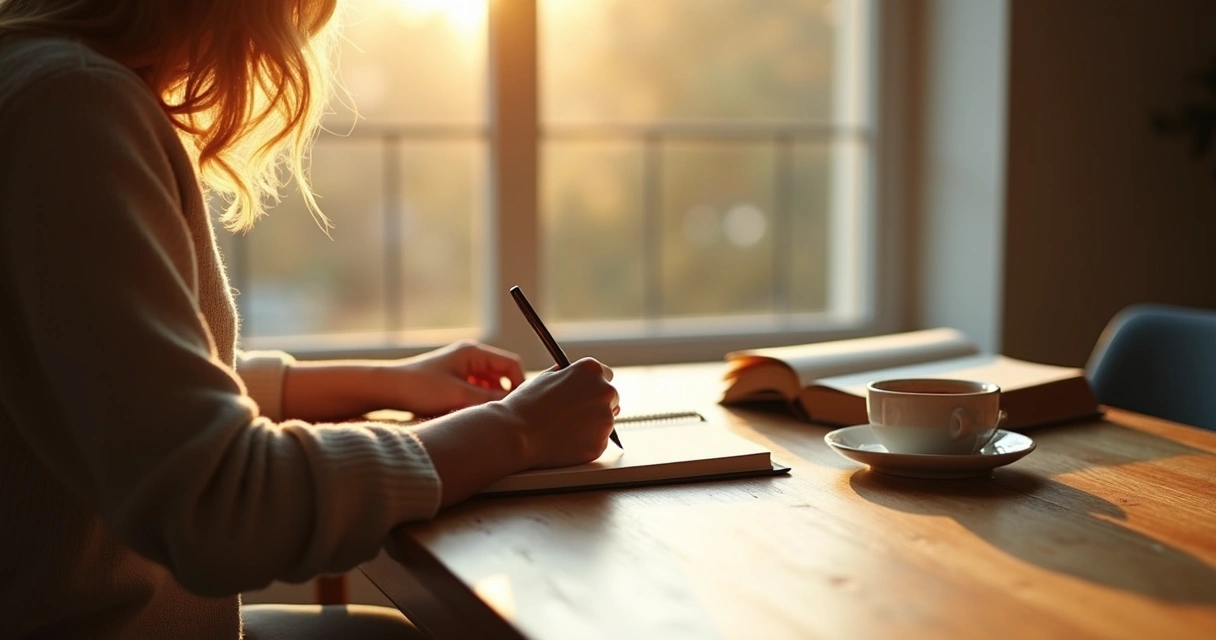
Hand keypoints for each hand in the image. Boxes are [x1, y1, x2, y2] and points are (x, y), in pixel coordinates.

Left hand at [380, 340, 525, 416]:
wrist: (387, 389)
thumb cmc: (421, 387)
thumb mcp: (459, 396)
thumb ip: (490, 399)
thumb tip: (515, 404)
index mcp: (474, 352)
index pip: (511, 365)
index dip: (518, 384)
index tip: (517, 406)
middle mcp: (470, 357)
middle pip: (501, 376)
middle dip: (502, 395)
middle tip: (500, 415)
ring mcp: (461, 368)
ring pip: (488, 386)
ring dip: (487, 401)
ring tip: (480, 416)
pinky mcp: (452, 381)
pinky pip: (474, 391)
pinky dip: (475, 403)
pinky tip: (466, 415)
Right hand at [497, 357, 619, 468]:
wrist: (517, 434)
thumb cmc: (526, 405)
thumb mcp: (546, 377)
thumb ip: (567, 375)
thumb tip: (575, 378)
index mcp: (591, 370)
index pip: (605, 375)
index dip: (593, 385)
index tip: (585, 393)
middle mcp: (605, 391)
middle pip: (610, 397)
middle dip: (596, 404)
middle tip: (573, 414)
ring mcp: (606, 419)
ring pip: (606, 421)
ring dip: (592, 424)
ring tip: (564, 428)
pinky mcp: (601, 443)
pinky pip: (599, 441)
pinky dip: (587, 442)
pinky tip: (566, 441)